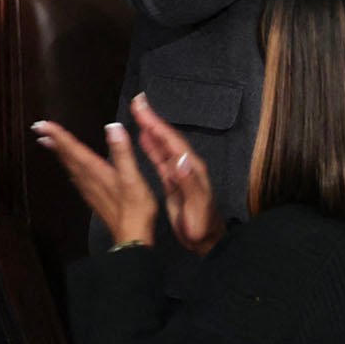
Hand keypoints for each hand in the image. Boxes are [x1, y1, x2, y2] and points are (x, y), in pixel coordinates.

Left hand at [31, 117, 157, 245]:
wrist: (131, 235)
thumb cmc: (134, 208)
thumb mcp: (132, 177)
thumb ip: (122, 152)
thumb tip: (113, 128)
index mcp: (95, 170)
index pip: (72, 148)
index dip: (57, 134)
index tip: (42, 124)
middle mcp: (87, 178)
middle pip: (66, 155)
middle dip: (52, 140)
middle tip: (39, 128)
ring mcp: (88, 188)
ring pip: (68, 165)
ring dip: (58, 152)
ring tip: (48, 141)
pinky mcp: (92, 195)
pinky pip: (75, 176)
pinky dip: (68, 165)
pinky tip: (69, 165)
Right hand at [128, 94, 223, 254]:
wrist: (207, 241)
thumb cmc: (201, 227)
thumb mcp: (196, 207)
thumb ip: (189, 182)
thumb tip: (178, 159)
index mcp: (190, 169)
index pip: (171, 141)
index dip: (156, 124)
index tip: (142, 108)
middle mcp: (186, 166)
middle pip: (167, 138)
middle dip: (152, 119)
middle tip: (137, 101)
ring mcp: (180, 172)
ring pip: (163, 145)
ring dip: (151, 128)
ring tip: (138, 112)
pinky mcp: (174, 180)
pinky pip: (160, 157)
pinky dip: (151, 144)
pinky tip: (144, 136)